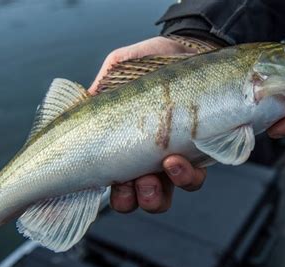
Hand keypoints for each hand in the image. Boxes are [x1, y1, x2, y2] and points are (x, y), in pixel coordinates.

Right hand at [89, 37, 205, 212]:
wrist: (183, 49)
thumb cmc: (146, 64)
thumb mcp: (115, 71)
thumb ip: (99, 89)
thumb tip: (85, 102)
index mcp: (124, 150)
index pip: (117, 186)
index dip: (115, 195)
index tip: (111, 182)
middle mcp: (148, 162)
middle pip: (143, 199)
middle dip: (139, 199)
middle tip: (137, 181)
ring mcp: (174, 160)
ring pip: (167, 196)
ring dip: (160, 194)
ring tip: (164, 167)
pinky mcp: (199, 153)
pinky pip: (195, 178)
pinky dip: (187, 177)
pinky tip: (178, 158)